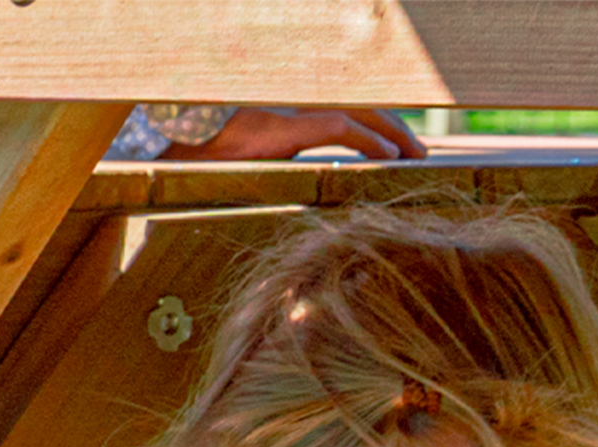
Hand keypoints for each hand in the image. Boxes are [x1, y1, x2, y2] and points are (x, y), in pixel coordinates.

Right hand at [188, 107, 427, 161]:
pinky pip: (338, 130)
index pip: (347, 110)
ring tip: (416, 155)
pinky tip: (388, 157)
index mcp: (292, 113)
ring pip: (356, 113)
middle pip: (359, 107)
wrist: (177, 158)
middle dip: (394, 126)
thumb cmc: (213, 169)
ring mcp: (291, 114)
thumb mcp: (262, 165)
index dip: (378, 124)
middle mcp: (295, 106)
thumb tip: (325, 189)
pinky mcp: (285, 129)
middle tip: (420, 151)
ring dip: (392, 134)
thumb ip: (294, 166)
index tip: (401, 147)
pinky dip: (368, 141)